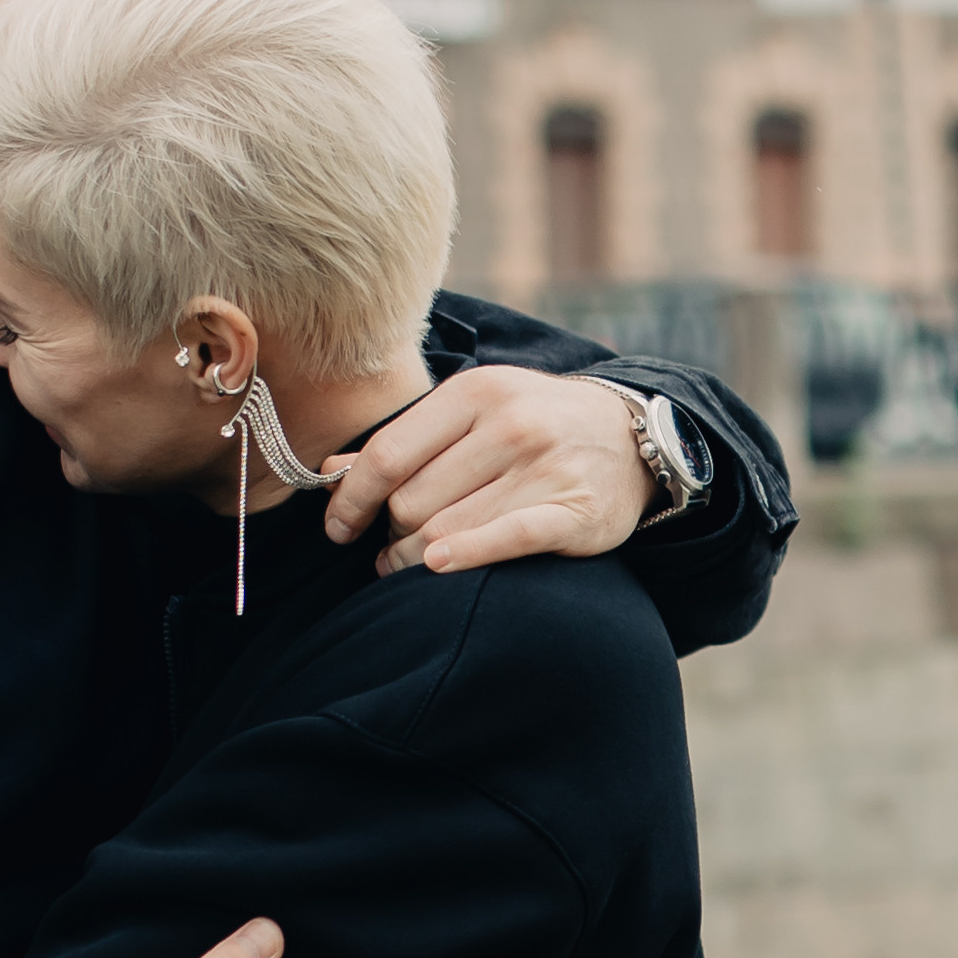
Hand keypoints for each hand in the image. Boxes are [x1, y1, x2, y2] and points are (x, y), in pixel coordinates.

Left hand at [320, 367, 652, 573]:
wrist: (630, 436)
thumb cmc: (533, 427)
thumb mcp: (472, 413)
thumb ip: (405, 441)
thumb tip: (327, 474)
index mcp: (475, 392)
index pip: (388, 454)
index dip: (351, 499)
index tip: (337, 528)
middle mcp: (509, 424)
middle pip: (411, 502)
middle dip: (392, 532)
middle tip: (396, 543)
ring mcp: (544, 467)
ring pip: (444, 531)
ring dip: (415, 558)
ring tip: (413, 562)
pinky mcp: (573, 511)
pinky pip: (501, 540)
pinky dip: (461, 557)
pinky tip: (437, 565)